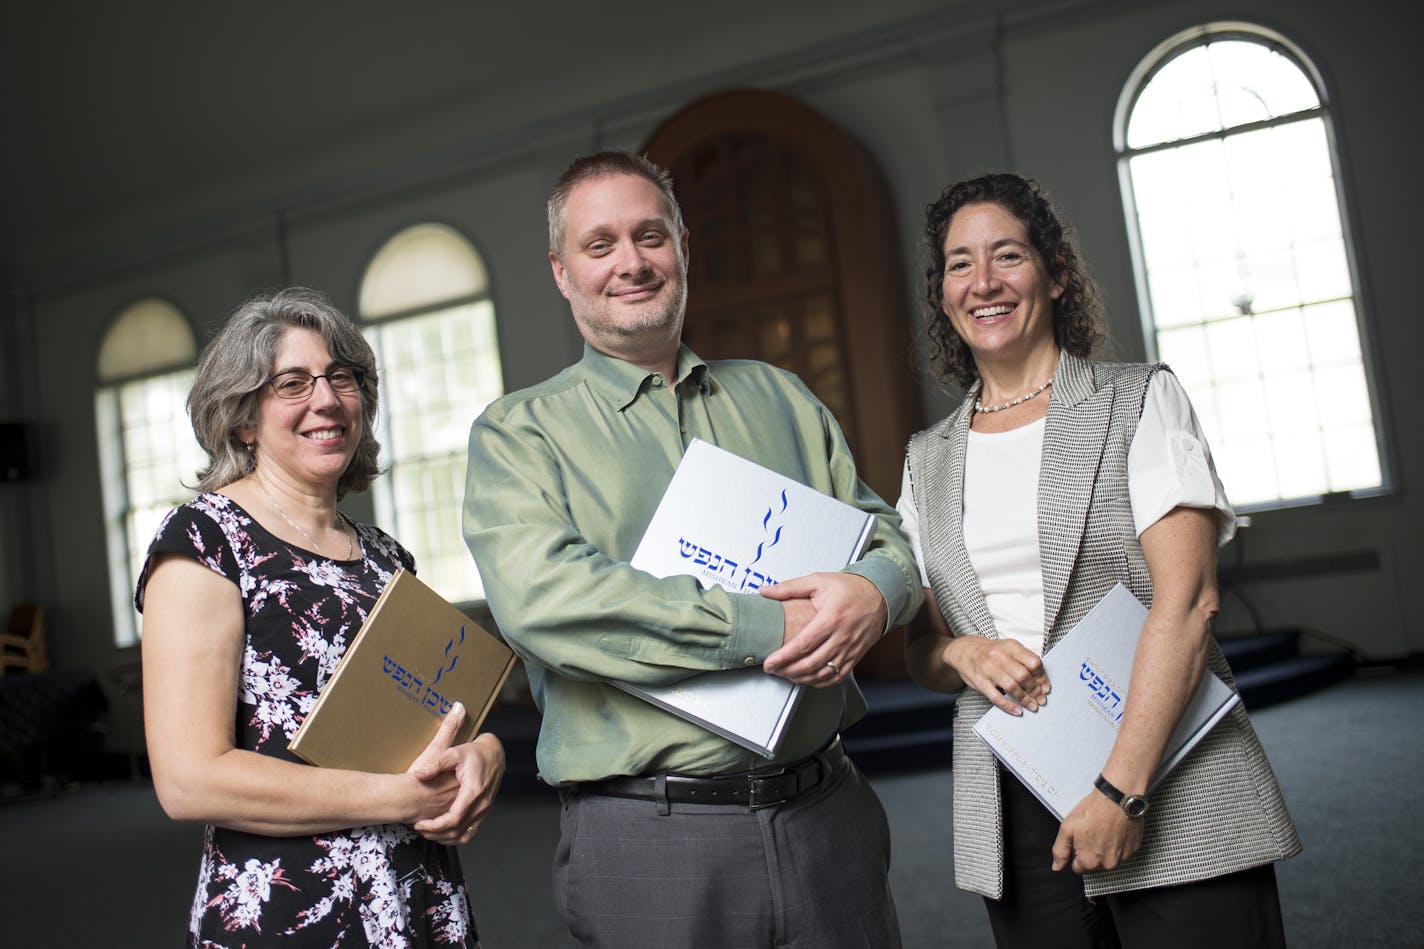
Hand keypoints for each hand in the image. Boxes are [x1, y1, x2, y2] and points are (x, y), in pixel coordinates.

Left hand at [405, 703, 504, 844]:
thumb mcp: (454, 753)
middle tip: (419, 828)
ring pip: (463, 836)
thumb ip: (435, 764)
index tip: (419, 823)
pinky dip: (454, 837)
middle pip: (456, 831)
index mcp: (473, 792)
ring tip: (428, 831)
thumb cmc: (474, 754)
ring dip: (444, 838)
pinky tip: (441, 831)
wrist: (494, 755)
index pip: (453, 819)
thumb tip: (418, 775)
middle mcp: (481, 805)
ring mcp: (484, 811)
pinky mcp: (484, 813)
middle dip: (435, 834)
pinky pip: (469, 833)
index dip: (434, 826)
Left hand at [760, 572, 886, 685]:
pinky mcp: (855, 657)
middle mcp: (841, 637)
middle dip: (787, 670)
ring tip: (785, 674)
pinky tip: (807, 679)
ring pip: (822, 674)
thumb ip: (790, 587)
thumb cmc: (849, 588)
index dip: (783, 657)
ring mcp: (849, 650)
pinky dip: (819, 682)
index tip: (769, 662)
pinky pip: (836, 677)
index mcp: (831, 618)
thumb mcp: (818, 581)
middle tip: (772, 669)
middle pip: (811, 664)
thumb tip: (765, 591)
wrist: (880, 595)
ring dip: (801, 678)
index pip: (803, 644)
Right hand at [944, 636, 1049, 714]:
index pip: (1033, 662)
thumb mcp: (1007, 647)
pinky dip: (1008, 705)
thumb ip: (1022, 659)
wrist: (963, 650)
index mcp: (1010, 646)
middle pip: (1023, 675)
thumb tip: (1040, 679)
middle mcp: (999, 656)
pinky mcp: (979, 681)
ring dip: (1025, 699)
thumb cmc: (989, 652)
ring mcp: (988, 669)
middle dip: (1035, 690)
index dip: (1042, 677)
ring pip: (1012, 686)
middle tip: (1041, 700)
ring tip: (1032, 706)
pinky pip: (996, 696)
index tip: (1046, 688)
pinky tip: (1017, 710)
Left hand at [1051, 787, 1143, 873]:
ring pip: (1108, 857)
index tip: (1078, 841)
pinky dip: (1117, 842)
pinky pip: (1122, 849)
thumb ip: (1060, 850)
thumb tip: (1057, 865)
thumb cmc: (1095, 810)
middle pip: (1094, 863)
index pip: (1077, 868)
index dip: (1075, 853)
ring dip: (1105, 847)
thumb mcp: (1067, 828)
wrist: (1118, 798)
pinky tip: (1113, 828)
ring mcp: (1123, 856)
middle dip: (1090, 850)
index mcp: (1090, 861)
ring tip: (1102, 828)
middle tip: (1090, 831)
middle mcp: (1108, 863)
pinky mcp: (1133, 847)